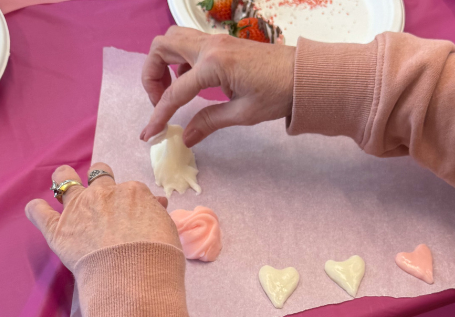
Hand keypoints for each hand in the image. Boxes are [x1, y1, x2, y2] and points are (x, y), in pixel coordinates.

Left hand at [25, 163, 179, 270]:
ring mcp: (77, 209)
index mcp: (132, 192)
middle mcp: (103, 193)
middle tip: (102, 196)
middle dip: (100, 180)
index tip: (134, 216)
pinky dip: (36, 209)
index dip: (132, 203)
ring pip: (64, 180)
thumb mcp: (167, 229)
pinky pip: (39, 212)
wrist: (134, 275)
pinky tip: (36, 209)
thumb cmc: (157, 255)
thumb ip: (157, 213)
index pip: (130, 190)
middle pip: (99, 175)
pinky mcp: (57, 229)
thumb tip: (157, 203)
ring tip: (63, 183)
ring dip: (63, 179)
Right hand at [140, 26, 294, 147]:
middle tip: (160, 101)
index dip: (159, 115)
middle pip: (161, 47)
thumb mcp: (243, 114)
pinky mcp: (222, 42)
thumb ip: (210, 122)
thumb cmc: (280, 94)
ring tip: (172, 91)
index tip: (149, 133)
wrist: (305, 75)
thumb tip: (185, 138)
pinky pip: (189, 43)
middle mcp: (210, 46)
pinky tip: (191, 82)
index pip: (175, 92)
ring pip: (173, 39)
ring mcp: (216, 40)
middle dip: (151, 75)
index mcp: (214, 65)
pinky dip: (180, 59)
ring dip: (163, 62)